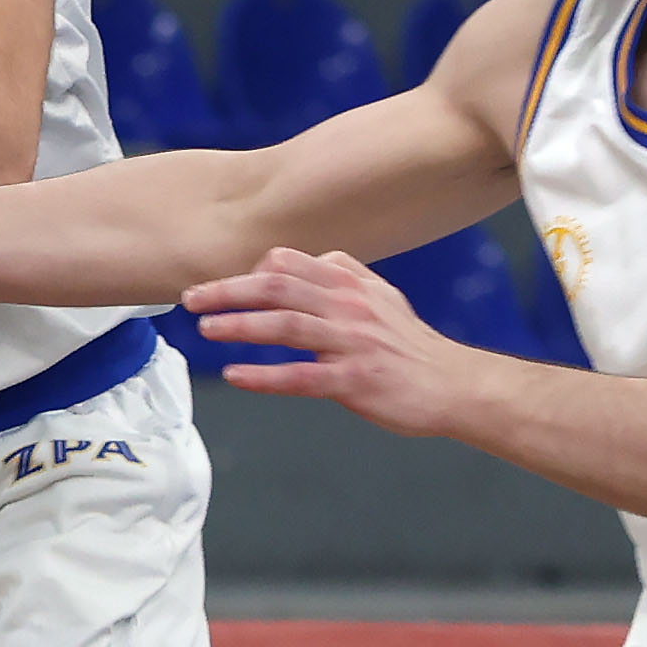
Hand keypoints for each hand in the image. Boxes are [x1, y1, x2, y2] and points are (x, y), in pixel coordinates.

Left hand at [186, 248, 478, 434]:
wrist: (455, 385)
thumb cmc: (411, 346)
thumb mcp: (381, 297)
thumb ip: (345, 276)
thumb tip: (312, 260)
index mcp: (351, 284)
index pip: (289, 261)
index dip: (250, 269)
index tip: (225, 285)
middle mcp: (349, 307)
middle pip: (278, 286)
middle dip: (229, 290)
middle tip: (192, 299)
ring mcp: (352, 344)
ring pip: (286, 325)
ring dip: (240, 325)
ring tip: (206, 329)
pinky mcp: (355, 381)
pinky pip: (301, 377)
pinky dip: (264, 376)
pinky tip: (235, 375)